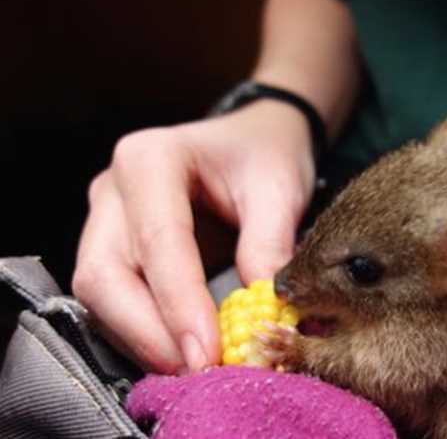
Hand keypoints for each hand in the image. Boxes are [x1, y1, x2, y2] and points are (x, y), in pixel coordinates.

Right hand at [73, 100, 315, 372]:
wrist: (252, 142)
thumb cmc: (264, 156)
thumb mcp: (279, 189)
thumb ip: (269, 244)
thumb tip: (264, 311)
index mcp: (150, 159)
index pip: (157, 239)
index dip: (179, 302)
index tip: (207, 350)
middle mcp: (112, 190)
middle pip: (105, 275)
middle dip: (148, 332)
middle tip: (199, 370)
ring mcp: (105, 223)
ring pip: (100, 297)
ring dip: (144, 341)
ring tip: (197, 370)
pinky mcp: (113, 253)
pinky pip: (114, 304)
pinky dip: (145, 336)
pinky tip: (183, 355)